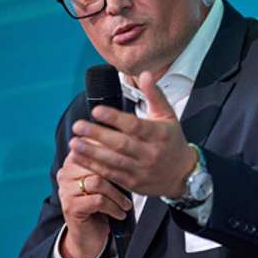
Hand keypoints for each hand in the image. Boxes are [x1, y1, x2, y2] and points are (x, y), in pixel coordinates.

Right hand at [56, 151, 131, 257]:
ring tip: (126, 204)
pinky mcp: (70, 207)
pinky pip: (98, 201)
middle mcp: (65, 173)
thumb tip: (130, 147)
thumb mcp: (106, 181)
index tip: (132, 159)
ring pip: (98, 182)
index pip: (94, 148)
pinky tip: (120, 213)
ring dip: (118, 195)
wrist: (88, 236)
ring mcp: (66, 190)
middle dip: (118, 176)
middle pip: (96, 164)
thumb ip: (110, 164)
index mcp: (73, 161)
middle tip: (133, 186)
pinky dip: (113, 207)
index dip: (115, 153)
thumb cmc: (101, 205)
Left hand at [68, 71, 198, 199]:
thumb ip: (155, 95)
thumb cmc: (172, 141)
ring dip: (91, 152)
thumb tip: (145, 74)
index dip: (115, 118)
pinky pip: (111, 174)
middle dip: (97, 135)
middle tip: (78, 125)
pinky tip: (78, 157)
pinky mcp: (133, 183)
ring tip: (74, 142)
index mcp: (159, 134)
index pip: (135, 126)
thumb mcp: (168, 116)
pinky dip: (93, 166)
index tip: (96, 110)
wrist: (183, 174)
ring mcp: (141, 170)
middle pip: (121, 144)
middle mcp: (150, 153)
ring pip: (113, 161)